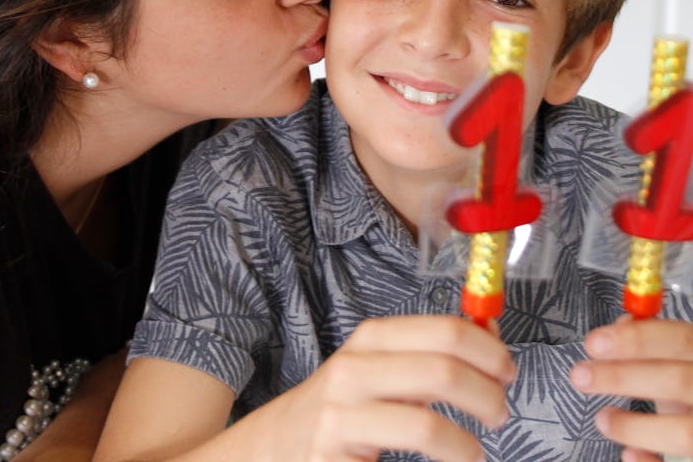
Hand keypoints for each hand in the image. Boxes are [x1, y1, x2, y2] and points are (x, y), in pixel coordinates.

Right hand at [223, 314, 514, 461]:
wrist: (273, 445)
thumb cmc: (343, 406)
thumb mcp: (380, 365)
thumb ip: (428, 350)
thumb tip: (490, 332)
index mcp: (371, 338)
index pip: (446, 331)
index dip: (489, 350)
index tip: (508, 370)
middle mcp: (353, 371)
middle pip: (441, 372)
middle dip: (487, 395)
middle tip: (500, 413)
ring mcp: (340, 419)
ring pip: (425, 426)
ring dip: (466, 445)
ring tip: (474, 453)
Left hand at [570, 315, 692, 461]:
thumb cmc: (691, 384)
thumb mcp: (679, 359)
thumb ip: (652, 342)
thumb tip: (620, 326)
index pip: (679, 340)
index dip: (636, 340)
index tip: (593, 343)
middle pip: (677, 381)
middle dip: (622, 377)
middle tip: (581, 375)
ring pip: (684, 433)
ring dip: (633, 426)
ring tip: (601, 419)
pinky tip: (628, 454)